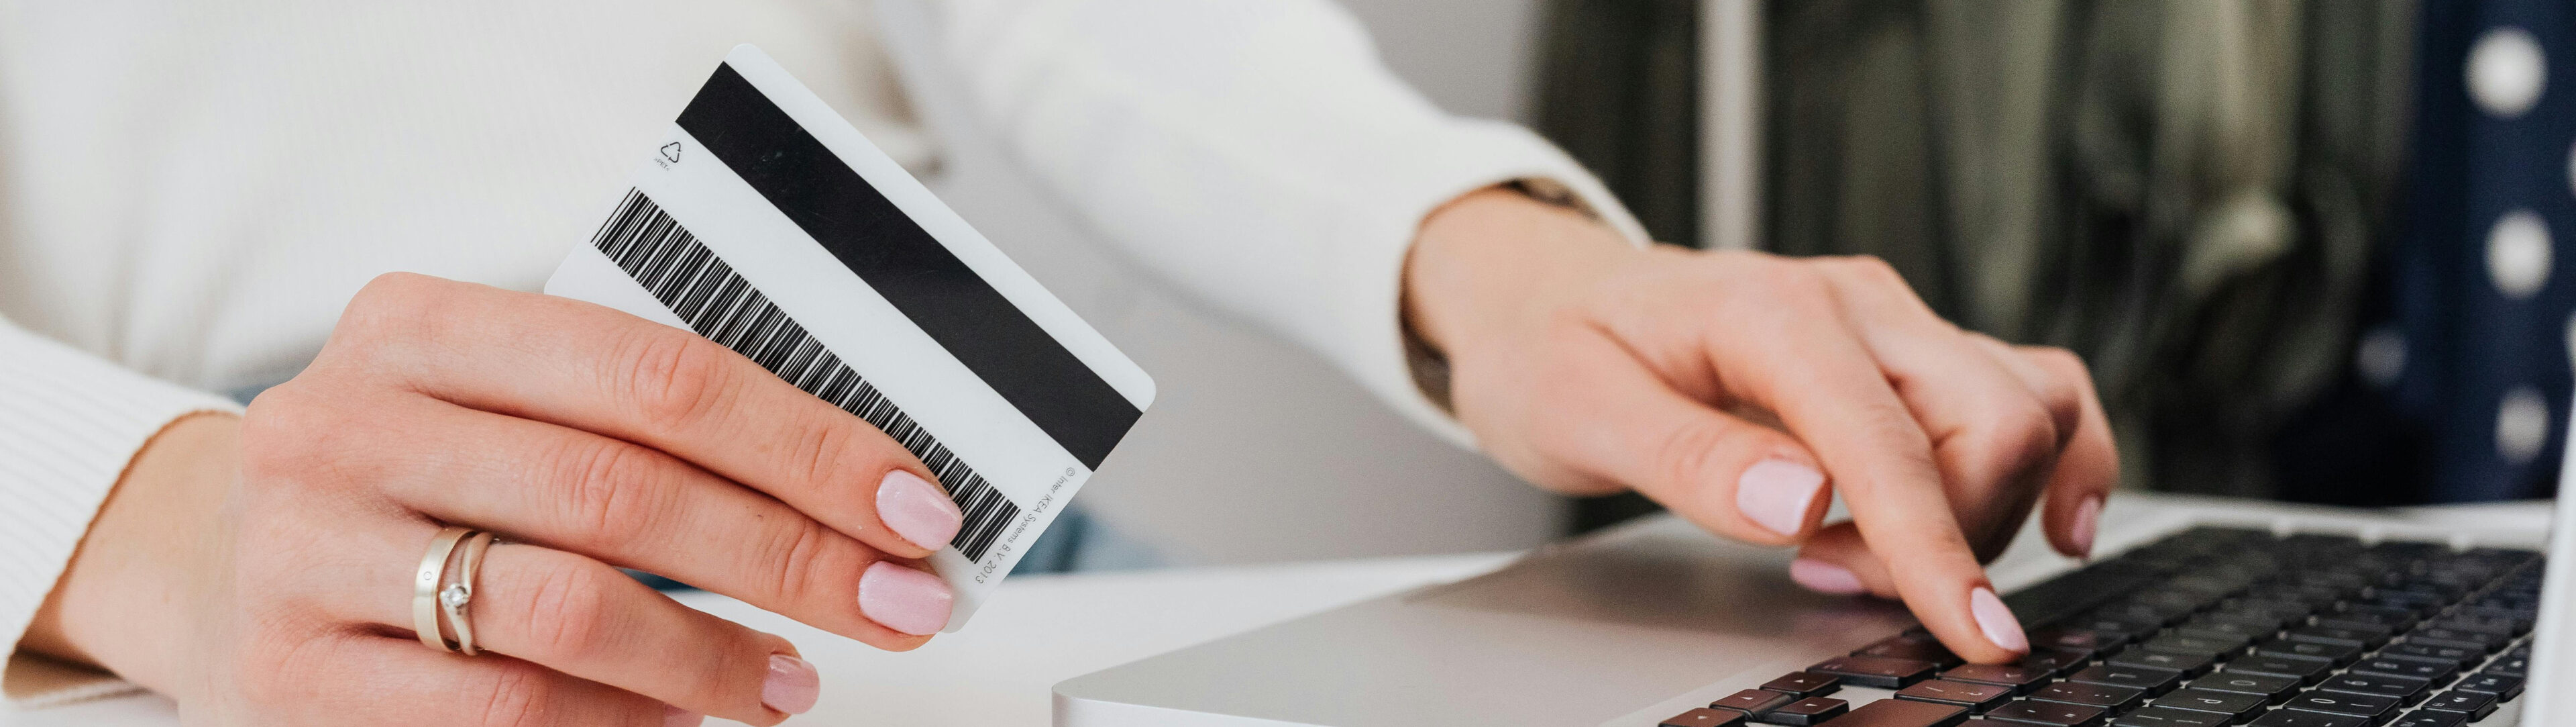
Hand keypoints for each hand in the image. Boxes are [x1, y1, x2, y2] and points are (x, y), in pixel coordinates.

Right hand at [20, 273, 971, 725]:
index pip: (657, 373)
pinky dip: (622, 722)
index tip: (909, 505)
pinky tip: (683, 719)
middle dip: (793, 557)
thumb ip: (634, 419)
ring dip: (714, 659)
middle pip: (624, 491)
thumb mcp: (490, 399)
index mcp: (419, 324)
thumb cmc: (403, 471)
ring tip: (792, 680)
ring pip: (568, 609)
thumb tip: (846, 488)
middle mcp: (351, 424)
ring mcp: (310, 552)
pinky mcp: (295, 675)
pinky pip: (506, 709)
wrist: (202, 557)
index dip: (805, 443)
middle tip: (897, 601)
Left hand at [1404, 189, 2117, 663]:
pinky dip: (2053, 460)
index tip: (1974, 636)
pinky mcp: (1910, 349)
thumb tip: (1801, 505)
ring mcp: (1892, 321)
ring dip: (1991, 505)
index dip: (1938, 552)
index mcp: (1773, 312)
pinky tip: (2041, 524)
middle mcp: (1856, 302)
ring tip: (1872, 551)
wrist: (1543, 295)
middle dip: (1958, 531)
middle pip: (1998, 419)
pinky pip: (2029, 390)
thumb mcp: (1579, 411)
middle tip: (1837, 575)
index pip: (1890, 445)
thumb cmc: (1551, 348)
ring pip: (2032, 405)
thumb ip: (1693, 459)